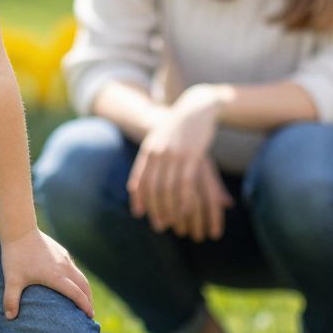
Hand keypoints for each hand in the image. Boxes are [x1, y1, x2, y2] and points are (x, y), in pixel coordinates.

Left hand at [1, 229, 94, 319]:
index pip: (77, 294)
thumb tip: (9, 317)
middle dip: (89, 299)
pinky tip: (71, 282)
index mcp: (56, 276)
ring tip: (84, 299)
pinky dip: (77, 278)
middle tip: (90, 313)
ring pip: (80, 275)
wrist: (19, 231)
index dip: (85, 306)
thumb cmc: (15, 256)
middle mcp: (64, 267)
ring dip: (85, 288)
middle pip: (84, 285)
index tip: (90, 316)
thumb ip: (10, 299)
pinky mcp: (61, 251)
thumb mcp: (11, 280)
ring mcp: (64, 258)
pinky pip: (74, 267)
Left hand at [128, 85, 232, 240]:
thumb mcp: (159, 141)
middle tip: (159, 225)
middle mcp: (158, 152)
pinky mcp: (192, 156)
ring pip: (168, 188)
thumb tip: (135, 185)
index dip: (138, 198)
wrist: (197, 107)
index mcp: (148, 149)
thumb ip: (149, 162)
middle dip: (154, 209)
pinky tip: (187, 211)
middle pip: (152, 187)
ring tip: (173, 223)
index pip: (139, 179)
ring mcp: (175, 154)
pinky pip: (186, 183)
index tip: (140, 214)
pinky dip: (185, 200)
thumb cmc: (178, 127)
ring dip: (170, 209)